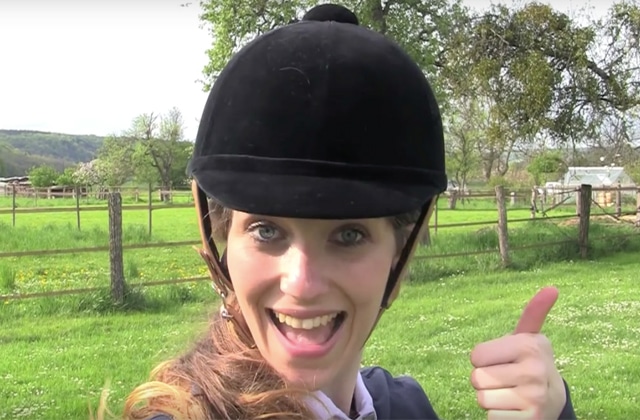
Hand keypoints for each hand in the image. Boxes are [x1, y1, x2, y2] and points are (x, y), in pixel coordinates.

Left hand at [470, 287, 566, 418]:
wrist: (554, 400)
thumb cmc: (530, 363)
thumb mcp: (530, 337)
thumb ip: (533, 312)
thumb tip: (552, 287)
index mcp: (529, 346)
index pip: (476, 356)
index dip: (482, 359)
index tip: (501, 360)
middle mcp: (534, 371)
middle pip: (476, 378)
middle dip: (485, 380)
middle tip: (505, 378)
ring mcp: (533, 398)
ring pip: (481, 399)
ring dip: (490, 398)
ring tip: (509, 393)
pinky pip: (490, 417)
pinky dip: (497, 415)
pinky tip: (513, 408)